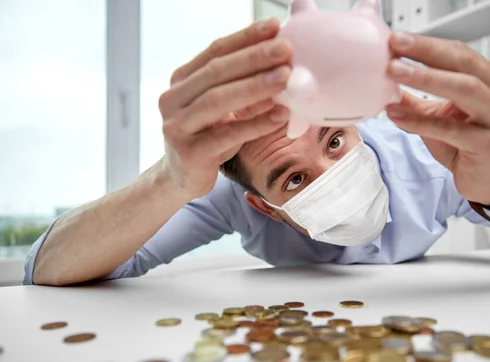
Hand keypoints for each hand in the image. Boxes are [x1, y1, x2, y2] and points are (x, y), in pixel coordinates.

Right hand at [158, 18, 291, 199]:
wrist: (182, 177)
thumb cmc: (209, 137)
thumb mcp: (223, 108)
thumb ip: (244, 86)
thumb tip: (285, 65)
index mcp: (181, 80)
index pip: (214, 51)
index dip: (245, 37)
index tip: (274, 26)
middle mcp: (173, 99)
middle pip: (216, 72)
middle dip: (254, 58)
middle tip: (286, 49)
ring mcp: (177, 126)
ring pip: (218, 100)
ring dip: (255, 86)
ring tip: (285, 77)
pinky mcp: (189, 152)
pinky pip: (227, 134)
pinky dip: (256, 123)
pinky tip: (280, 115)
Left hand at [385, 32, 489, 205]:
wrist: (486, 181)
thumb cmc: (467, 146)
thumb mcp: (438, 116)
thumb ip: (416, 99)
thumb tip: (386, 82)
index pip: (459, 53)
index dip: (427, 45)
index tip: (398, 40)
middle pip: (464, 64)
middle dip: (427, 52)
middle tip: (397, 46)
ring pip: (465, 89)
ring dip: (426, 78)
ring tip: (396, 72)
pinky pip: (451, 129)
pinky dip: (421, 121)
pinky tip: (397, 114)